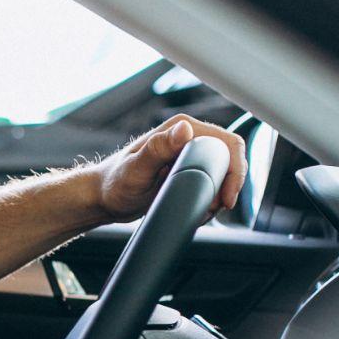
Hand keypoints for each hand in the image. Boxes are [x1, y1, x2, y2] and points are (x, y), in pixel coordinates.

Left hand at [97, 114, 246, 220]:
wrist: (104, 198)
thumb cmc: (115, 183)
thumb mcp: (136, 169)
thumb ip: (159, 149)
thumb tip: (184, 129)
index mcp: (179, 129)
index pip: (226, 143)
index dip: (234, 171)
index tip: (226, 198)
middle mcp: (187, 137)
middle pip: (229, 158)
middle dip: (228, 186)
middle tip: (213, 208)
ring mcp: (188, 153)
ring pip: (223, 171)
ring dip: (220, 194)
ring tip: (202, 210)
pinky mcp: (187, 169)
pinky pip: (212, 181)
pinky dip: (211, 197)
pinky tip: (197, 209)